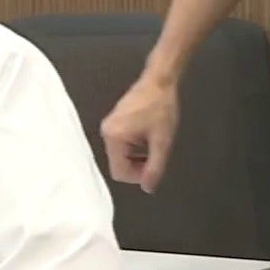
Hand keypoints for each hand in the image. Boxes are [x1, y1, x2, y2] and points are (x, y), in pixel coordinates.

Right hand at [99, 74, 178, 192]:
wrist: (159, 82)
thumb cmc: (160, 106)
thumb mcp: (162, 141)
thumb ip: (155, 167)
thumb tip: (148, 187)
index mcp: (114, 137)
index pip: (119, 172)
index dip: (137, 176)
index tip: (153, 169)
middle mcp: (107, 132)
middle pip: (119, 164)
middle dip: (137, 165)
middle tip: (156, 156)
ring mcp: (109, 126)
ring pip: (121, 155)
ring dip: (137, 155)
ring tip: (153, 142)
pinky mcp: (114, 122)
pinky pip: (121, 144)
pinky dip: (134, 146)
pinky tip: (147, 135)